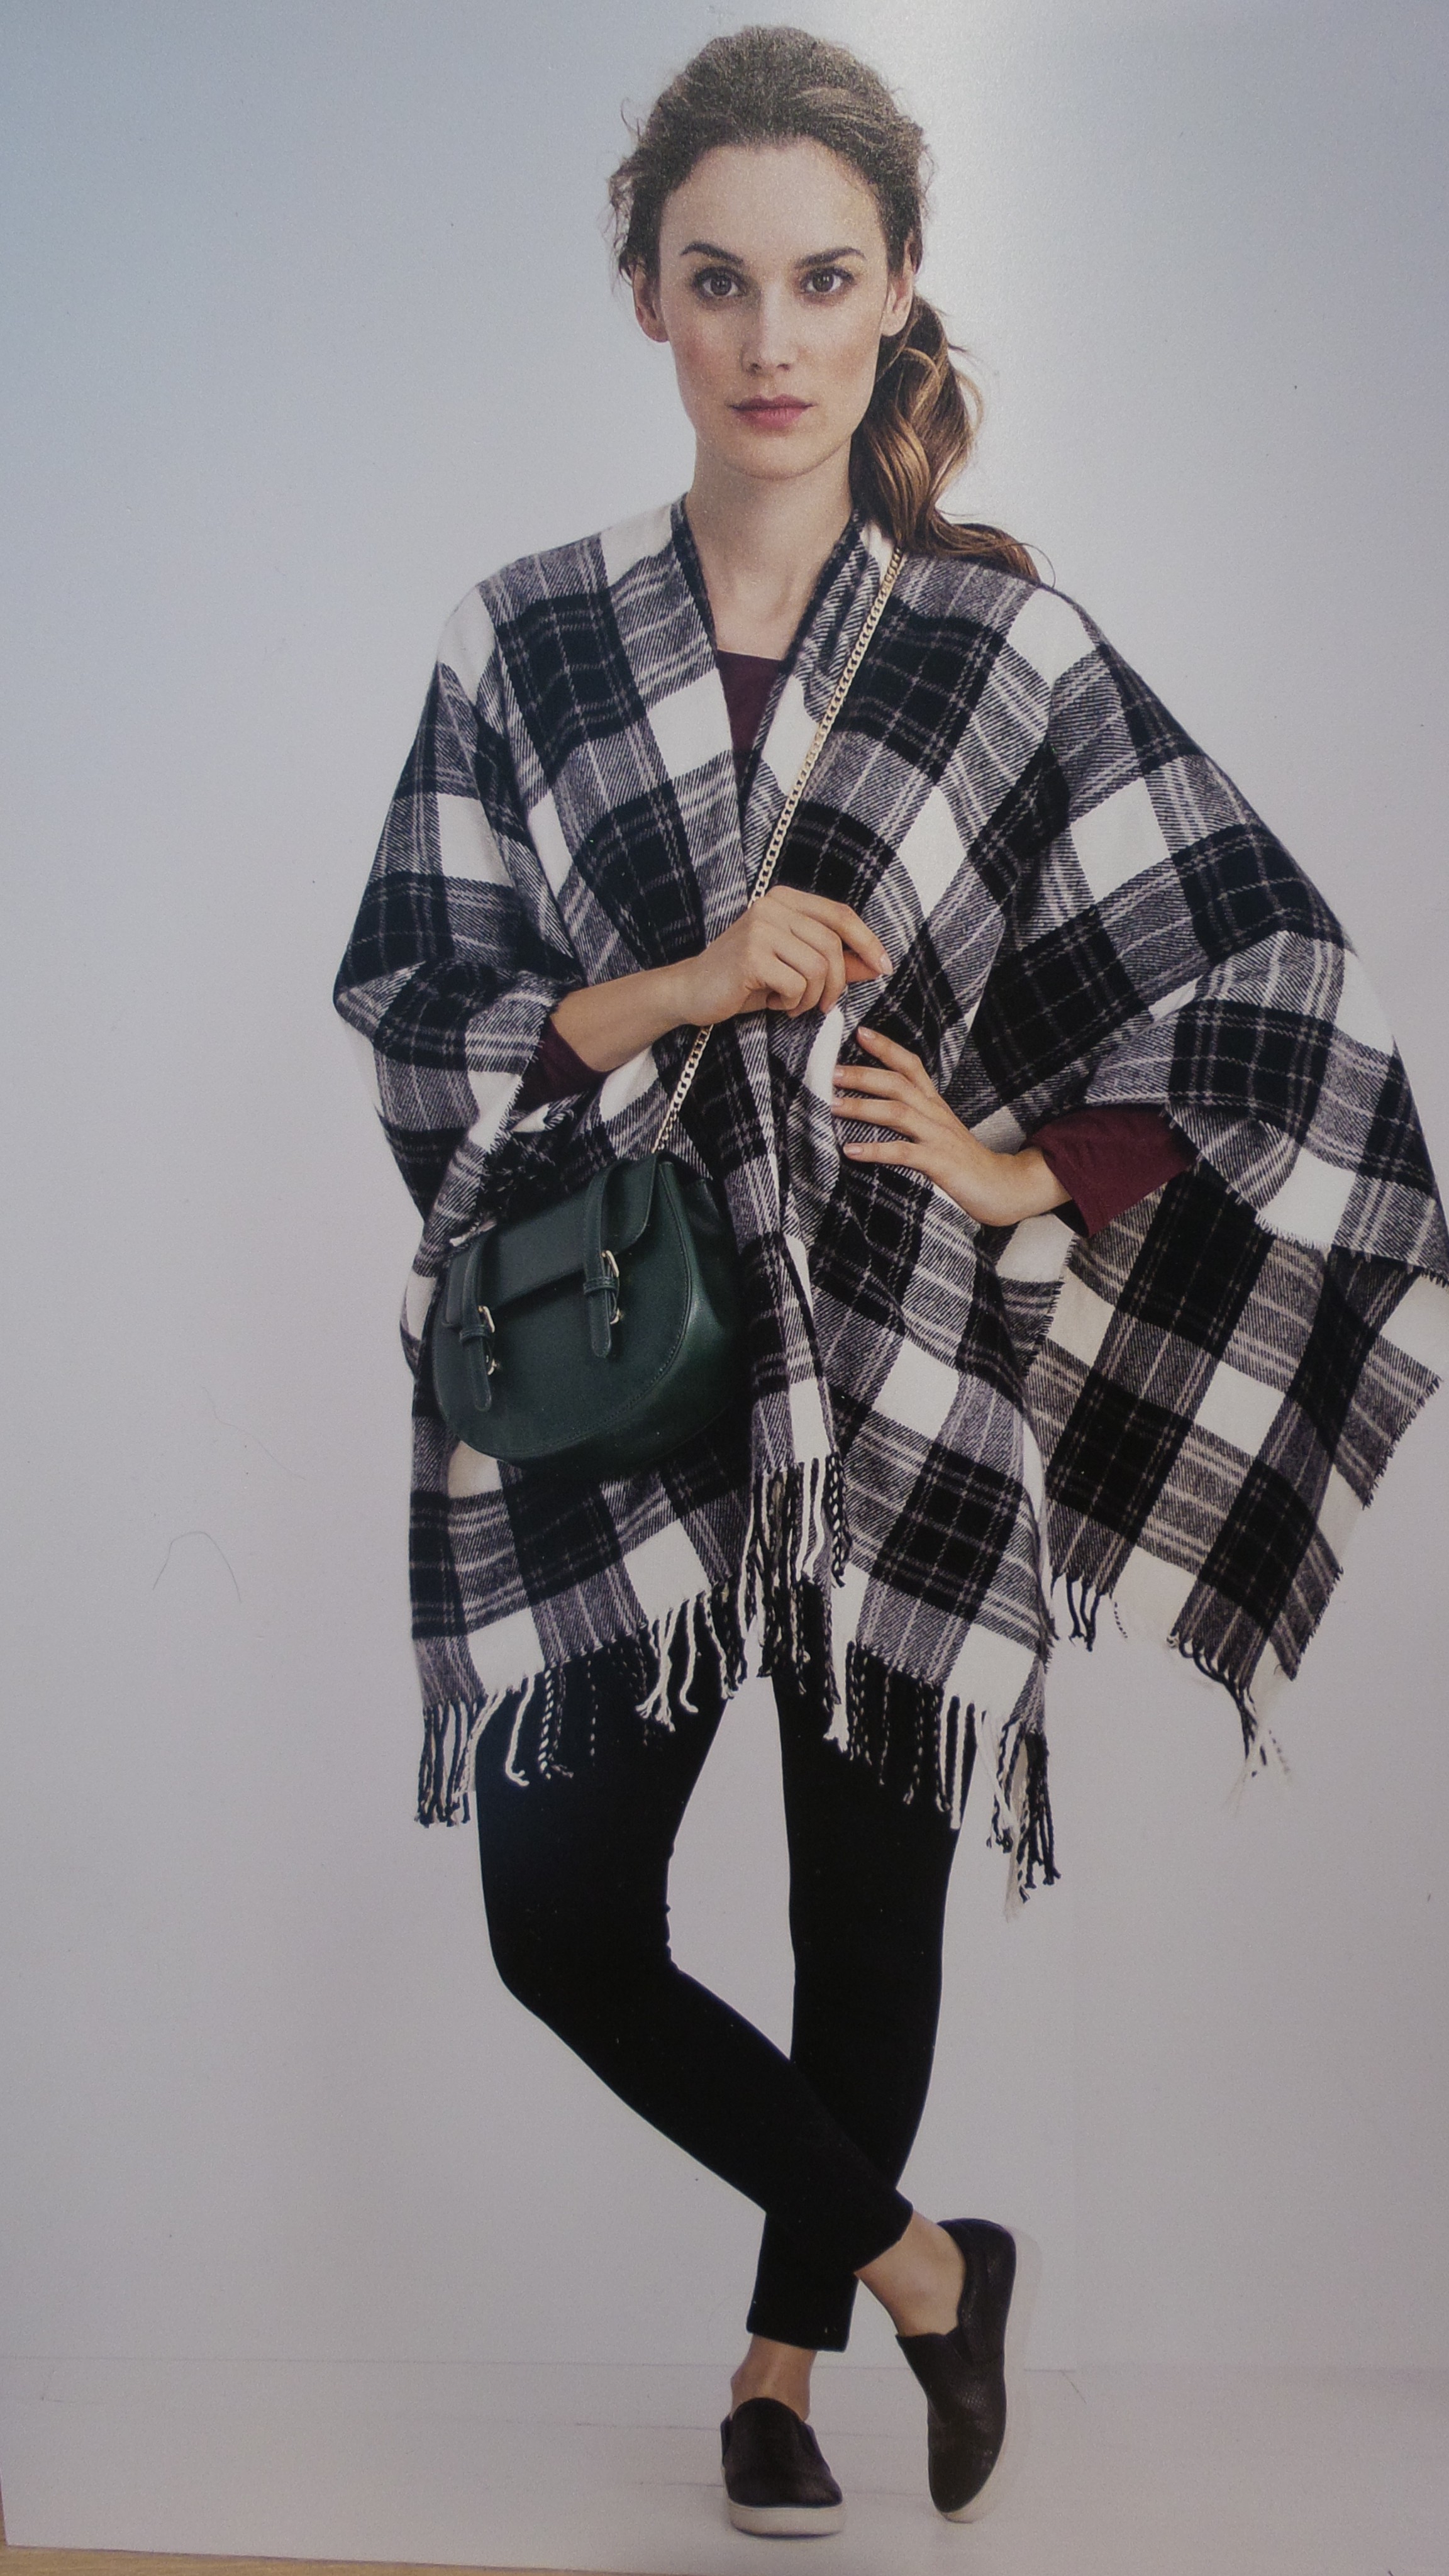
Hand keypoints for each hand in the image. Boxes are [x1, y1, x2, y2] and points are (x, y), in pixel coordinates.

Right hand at [675, 887, 889, 1025]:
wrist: (691, 992)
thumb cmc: (745, 980)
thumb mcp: (795, 968)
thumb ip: (835, 963)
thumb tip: (876, 965)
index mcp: (785, 900)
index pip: (840, 914)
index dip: (867, 941)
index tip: (884, 967)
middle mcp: (772, 906)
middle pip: (833, 944)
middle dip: (836, 983)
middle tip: (823, 1005)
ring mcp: (760, 928)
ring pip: (818, 967)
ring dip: (812, 997)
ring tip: (793, 1004)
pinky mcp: (750, 956)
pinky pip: (797, 984)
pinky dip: (793, 1003)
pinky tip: (775, 1004)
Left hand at [831, 1028, 1071, 1226]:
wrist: (1001, 1186)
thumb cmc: (962, 1160)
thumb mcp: (938, 1130)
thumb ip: (913, 1115)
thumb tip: (876, 1105)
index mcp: (934, 1103)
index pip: (910, 1066)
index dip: (886, 1047)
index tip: (860, 1032)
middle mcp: (935, 1114)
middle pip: (898, 1084)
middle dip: (864, 1075)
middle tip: (833, 1072)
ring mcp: (938, 1137)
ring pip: (898, 1113)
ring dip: (864, 1107)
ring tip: (834, 1106)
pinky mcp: (939, 1163)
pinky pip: (904, 1153)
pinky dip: (876, 1151)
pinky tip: (852, 1151)